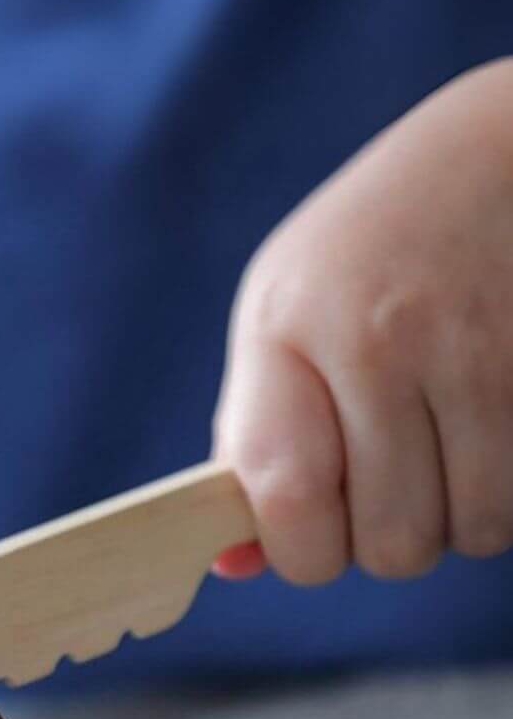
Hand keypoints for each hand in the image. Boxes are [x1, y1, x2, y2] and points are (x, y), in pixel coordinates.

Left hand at [212, 59, 512, 584]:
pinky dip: (506, 492)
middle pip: (390, 541)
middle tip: (384, 487)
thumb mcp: (279, 318)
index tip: (307, 538)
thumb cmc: (363, 254)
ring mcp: (484, 354)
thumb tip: (234, 567)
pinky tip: (488, 435)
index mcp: (291, 330)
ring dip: (456, 517)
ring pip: (473, 531)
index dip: (299, 551)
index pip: (289, 496)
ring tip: (441, 450)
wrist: (502, 151)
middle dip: (384, 540)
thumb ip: (251, 441)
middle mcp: (386, 342)